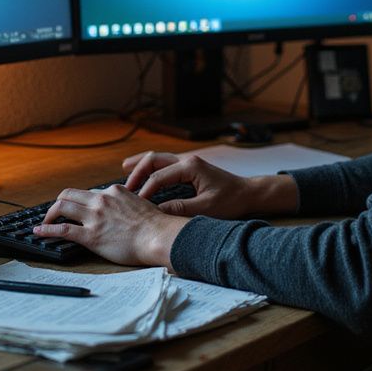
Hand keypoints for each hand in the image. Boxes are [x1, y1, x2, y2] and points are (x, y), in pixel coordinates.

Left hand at [35, 185, 185, 267]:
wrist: (158, 236)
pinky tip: (39, 233)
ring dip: (49, 214)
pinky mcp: (91, 235)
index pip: (89, 192)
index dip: (79, 201)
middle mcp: (101, 200)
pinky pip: (62, 230)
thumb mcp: (140, 204)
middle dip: (58, 203)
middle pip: (69, 194)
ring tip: (45, 223)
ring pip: (62, 207)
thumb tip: (124, 211)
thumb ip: (127, 204)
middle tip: (54, 213)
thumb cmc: (155, 225)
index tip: (75, 208)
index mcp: (114, 191)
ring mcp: (95, 217)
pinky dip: (47, 230)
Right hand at [122, 150, 297, 218]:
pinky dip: (150, 168)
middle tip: (124, 188)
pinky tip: (142, 175)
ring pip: (157, 158)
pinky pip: (164, 164)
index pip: (158, 176)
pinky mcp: (188, 168)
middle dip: (136, 172)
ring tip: (124, 172)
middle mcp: (187, 160)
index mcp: (190, 167)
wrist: (247, 193)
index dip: (144, 191)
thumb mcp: (207, 208)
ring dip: (141, 165)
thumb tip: (157, 212)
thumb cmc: (231, 200)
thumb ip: (181, 209)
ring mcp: (187, 162)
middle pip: (153, 159)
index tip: (136, 205)